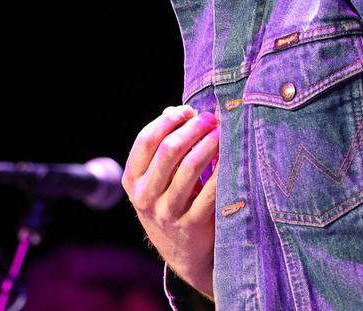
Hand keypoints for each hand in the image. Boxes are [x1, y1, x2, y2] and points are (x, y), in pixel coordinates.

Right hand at [122, 104, 219, 297]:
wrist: (182, 253)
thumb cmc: (170, 202)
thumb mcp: (155, 179)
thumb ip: (162, 147)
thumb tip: (176, 110)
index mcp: (132, 180)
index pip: (146, 140)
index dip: (168, 121)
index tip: (187, 111)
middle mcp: (145, 196)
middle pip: (168, 151)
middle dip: (192, 129)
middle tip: (210, 118)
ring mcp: (167, 212)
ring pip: (190, 168)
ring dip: (209, 144)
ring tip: (222, 132)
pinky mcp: (192, 225)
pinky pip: (210, 191)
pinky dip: (221, 170)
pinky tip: (231, 157)